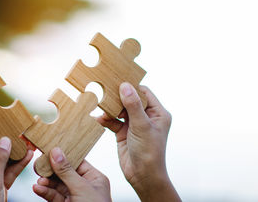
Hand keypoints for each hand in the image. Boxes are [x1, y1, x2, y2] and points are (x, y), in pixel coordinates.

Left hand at [0, 139, 33, 201]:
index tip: (7, 128)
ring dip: (18, 154)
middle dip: (10, 144)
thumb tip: (5, 140)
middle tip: (22, 135)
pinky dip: (20, 164)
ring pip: (6, 162)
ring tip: (29, 143)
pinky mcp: (1, 185)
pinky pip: (11, 171)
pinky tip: (28, 155)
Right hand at [32, 147, 110, 201]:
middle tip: (38, 164)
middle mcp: (84, 186)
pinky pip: (53, 196)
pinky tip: (37, 188)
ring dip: (46, 182)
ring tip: (38, 180)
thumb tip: (56, 151)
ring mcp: (74, 197)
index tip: (49, 149)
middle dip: (51, 170)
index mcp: (94, 178)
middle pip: (64, 172)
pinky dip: (45, 192)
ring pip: (56, 185)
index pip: (77, 161)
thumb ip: (67, 171)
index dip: (63, 155)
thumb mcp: (81, 188)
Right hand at [97, 82, 180, 201]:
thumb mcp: (141, 126)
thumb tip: (125, 86)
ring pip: (120, 110)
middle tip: (105, 92)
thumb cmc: (150, 152)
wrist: (143, 176)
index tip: (118, 82)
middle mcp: (147, 117)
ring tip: (101, 107)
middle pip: (130, 100)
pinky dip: (106, 120)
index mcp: (158, 113)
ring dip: (110, 109)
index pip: (144, 93)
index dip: (131, 87)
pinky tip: (99, 119)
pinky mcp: (124, 133)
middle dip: (117, 97)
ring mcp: (135, 125)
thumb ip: (133, 105)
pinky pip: (113, 122)